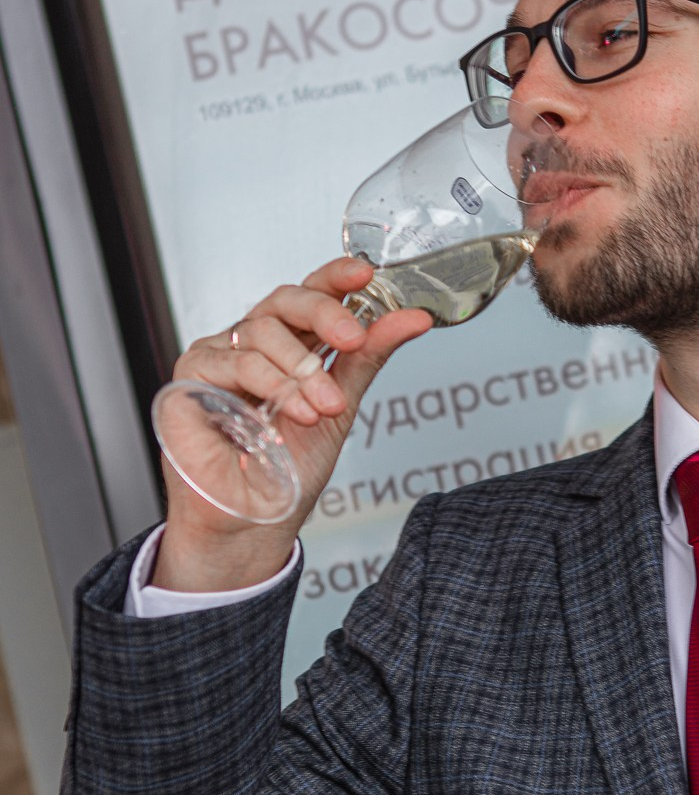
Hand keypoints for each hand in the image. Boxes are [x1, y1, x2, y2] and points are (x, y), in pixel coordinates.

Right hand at [155, 257, 430, 589]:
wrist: (255, 521)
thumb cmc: (288, 470)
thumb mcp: (340, 407)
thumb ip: (368, 358)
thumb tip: (413, 319)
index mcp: (288, 345)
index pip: (308, 293)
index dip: (334, 277)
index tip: (364, 273)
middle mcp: (251, 344)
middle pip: (285, 301)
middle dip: (325, 315)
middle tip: (353, 338)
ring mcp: (217, 357)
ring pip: (261, 331)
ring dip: (301, 369)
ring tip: (321, 407)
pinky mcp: (190, 379)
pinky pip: (232, 362)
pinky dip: (270, 385)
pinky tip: (288, 414)